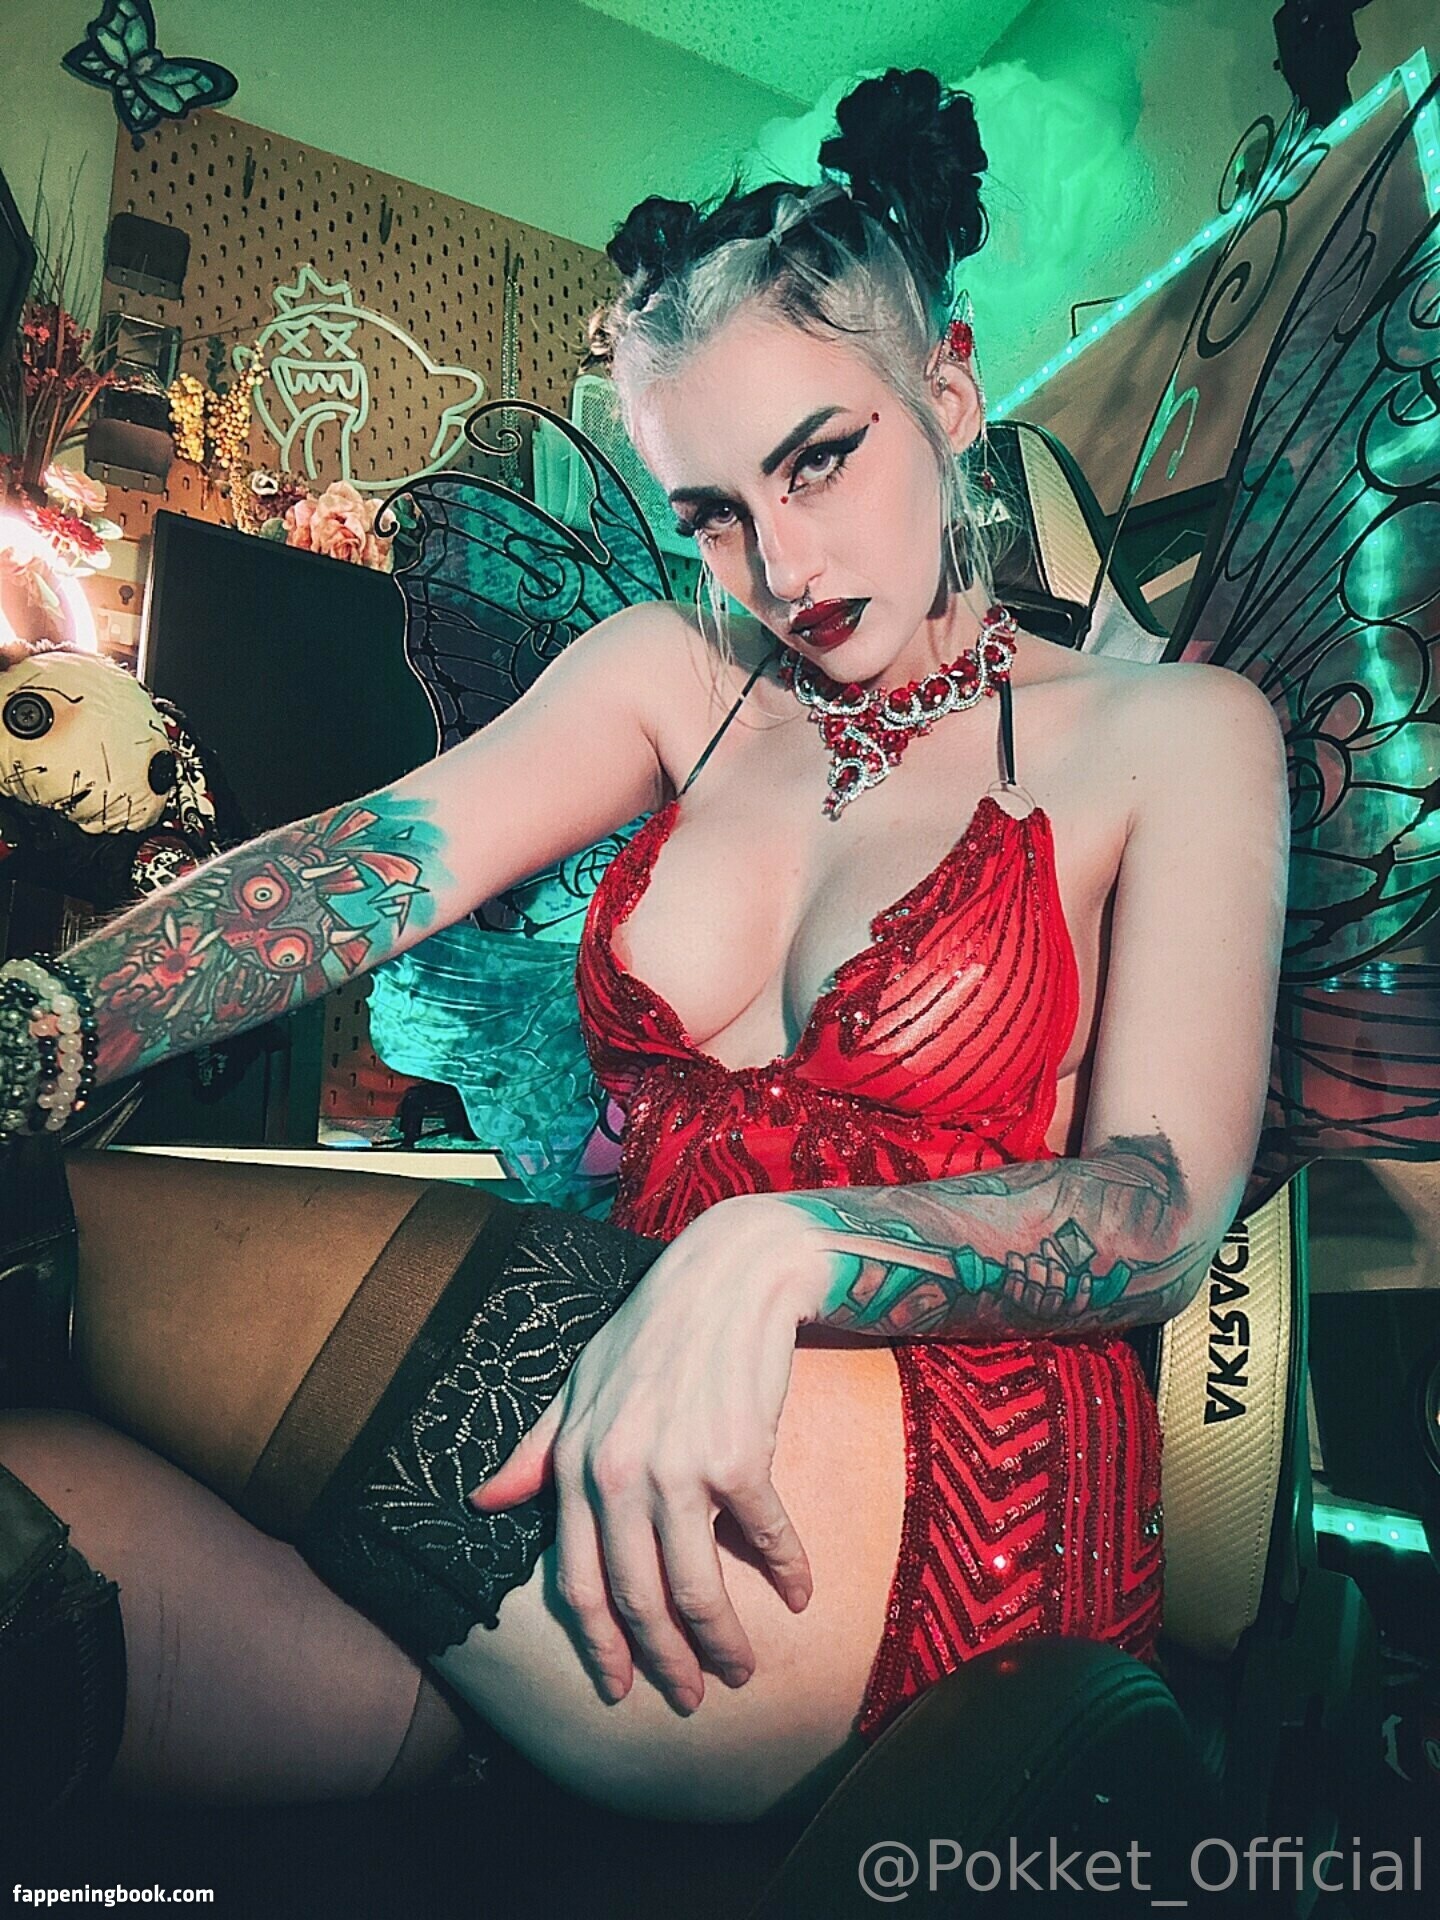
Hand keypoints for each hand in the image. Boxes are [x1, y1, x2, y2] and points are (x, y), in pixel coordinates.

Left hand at [468, 1193, 820, 1712]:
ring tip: (741, 1667)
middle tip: (692, 1696)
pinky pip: (764, 1536)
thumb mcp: (579, 1385)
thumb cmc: (652, 1331)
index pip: (577, 1582)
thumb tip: (484, 1499)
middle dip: (664, 1661)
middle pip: (638, 1597)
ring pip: (698, 1587)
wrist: (728, 1276)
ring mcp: (679, 1468)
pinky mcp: (740, 1458)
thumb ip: (536, 1448)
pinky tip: (799, 1592)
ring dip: (724, 1640)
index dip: (600, 1645)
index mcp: (575, 1464)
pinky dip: (786, 1571)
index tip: (619, 1688)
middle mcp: (618, 1473)